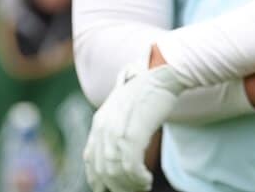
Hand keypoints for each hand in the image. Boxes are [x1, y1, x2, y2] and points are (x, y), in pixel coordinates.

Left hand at [83, 63, 184, 191]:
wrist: (164, 74)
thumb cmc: (151, 92)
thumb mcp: (126, 109)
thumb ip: (117, 127)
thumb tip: (120, 150)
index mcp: (99, 122)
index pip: (90, 160)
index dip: (99, 179)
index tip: (112, 188)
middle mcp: (103, 127)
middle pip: (102, 169)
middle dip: (116, 186)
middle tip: (133, 191)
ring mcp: (117, 130)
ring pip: (114, 171)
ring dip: (128, 185)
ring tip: (142, 187)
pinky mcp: (133, 132)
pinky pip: (129, 165)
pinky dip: (136, 178)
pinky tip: (146, 180)